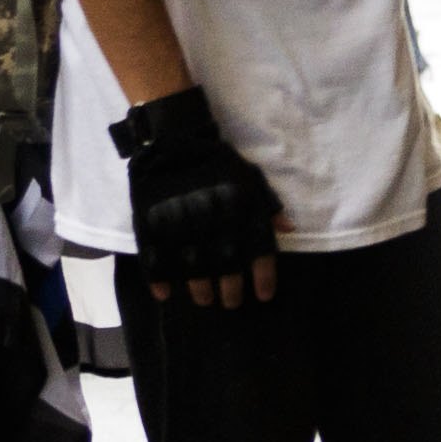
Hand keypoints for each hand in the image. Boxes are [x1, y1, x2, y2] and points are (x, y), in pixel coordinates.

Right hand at [113, 87, 283, 307]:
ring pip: (192, 269)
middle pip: (226, 266)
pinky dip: (159, 281)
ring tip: (204, 298)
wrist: (174, 140)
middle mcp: (213, 218)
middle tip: (230, 301)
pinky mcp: (151, 224)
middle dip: (230, 290)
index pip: (258, 249)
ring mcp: (180, 223)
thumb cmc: (218, 163)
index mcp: (241, 207)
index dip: (263, 277)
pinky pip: (155, 260)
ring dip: (200, 289)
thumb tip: (289, 231)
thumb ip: (269, 205)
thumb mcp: (251, 178)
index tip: (263, 296)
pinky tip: (165, 294)